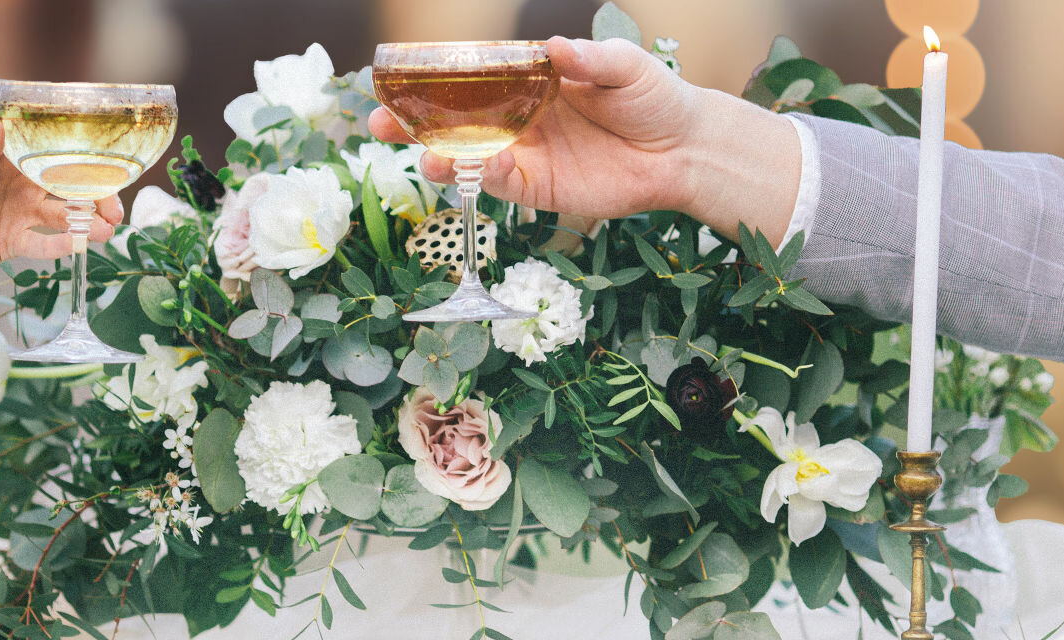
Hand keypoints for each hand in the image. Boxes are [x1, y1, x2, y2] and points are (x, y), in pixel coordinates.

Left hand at [0, 122, 123, 302]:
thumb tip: (0, 130)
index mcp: (9, 156)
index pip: (54, 153)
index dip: (83, 159)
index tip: (108, 164)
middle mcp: (20, 183)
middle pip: (68, 188)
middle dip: (97, 197)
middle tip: (115, 209)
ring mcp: (17, 214)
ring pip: (62, 218)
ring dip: (86, 224)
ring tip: (106, 231)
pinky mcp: (9, 244)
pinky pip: (40, 245)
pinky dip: (59, 247)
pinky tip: (75, 247)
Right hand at [369, 36, 799, 238]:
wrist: (684, 150)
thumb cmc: (653, 98)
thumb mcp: (624, 65)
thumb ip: (588, 58)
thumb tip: (555, 48)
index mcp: (527, 82)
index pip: (470, 79)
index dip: (433, 79)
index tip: (398, 78)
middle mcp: (516, 118)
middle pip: (452, 122)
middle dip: (411, 125)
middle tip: (378, 123)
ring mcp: (524, 155)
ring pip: (466, 157)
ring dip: (437, 156)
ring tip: (422, 154)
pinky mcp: (537, 189)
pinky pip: (499, 184)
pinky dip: (483, 177)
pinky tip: (479, 166)